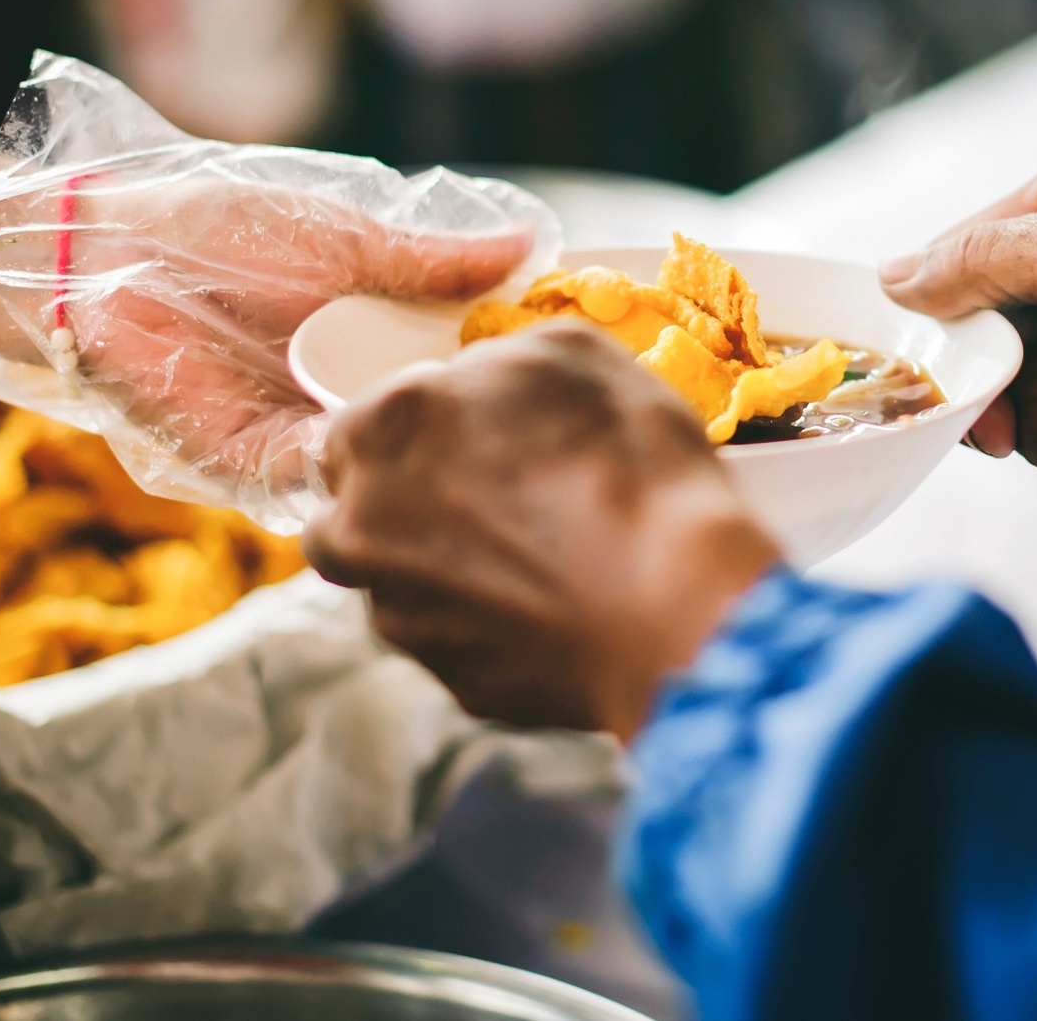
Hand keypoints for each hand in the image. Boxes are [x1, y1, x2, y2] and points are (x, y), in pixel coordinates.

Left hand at [0, 177, 532, 505]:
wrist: (103, 255)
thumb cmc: (219, 230)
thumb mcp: (348, 240)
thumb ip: (436, 262)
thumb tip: (533, 247)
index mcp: (374, 345)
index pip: (458, 379)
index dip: (509, 385)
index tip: (575, 384)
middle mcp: (347, 401)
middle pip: (432, 434)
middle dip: (482, 441)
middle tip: (555, 441)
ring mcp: (305, 438)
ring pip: (387, 469)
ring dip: (431, 469)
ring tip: (502, 466)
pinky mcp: (257, 467)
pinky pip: (325, 485)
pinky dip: (366, 479)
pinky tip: (419, 472)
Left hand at [304, 324, 778, 735]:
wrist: (680, 605)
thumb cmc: (631, 466)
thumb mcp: (572, 354)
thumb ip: (496, 359)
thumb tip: (480, 382)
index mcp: (382, 431)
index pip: (355, 427)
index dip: (416, 431)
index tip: (468, 440)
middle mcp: (364, 528)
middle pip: (357, 513)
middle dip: (406, 506)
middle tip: (490, 500)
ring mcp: (401, 616)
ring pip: (402, 584)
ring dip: (446, 569)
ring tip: (536, 558)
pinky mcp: (451, 681)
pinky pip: (459, 642)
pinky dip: (493, 625)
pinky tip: (557, 606)